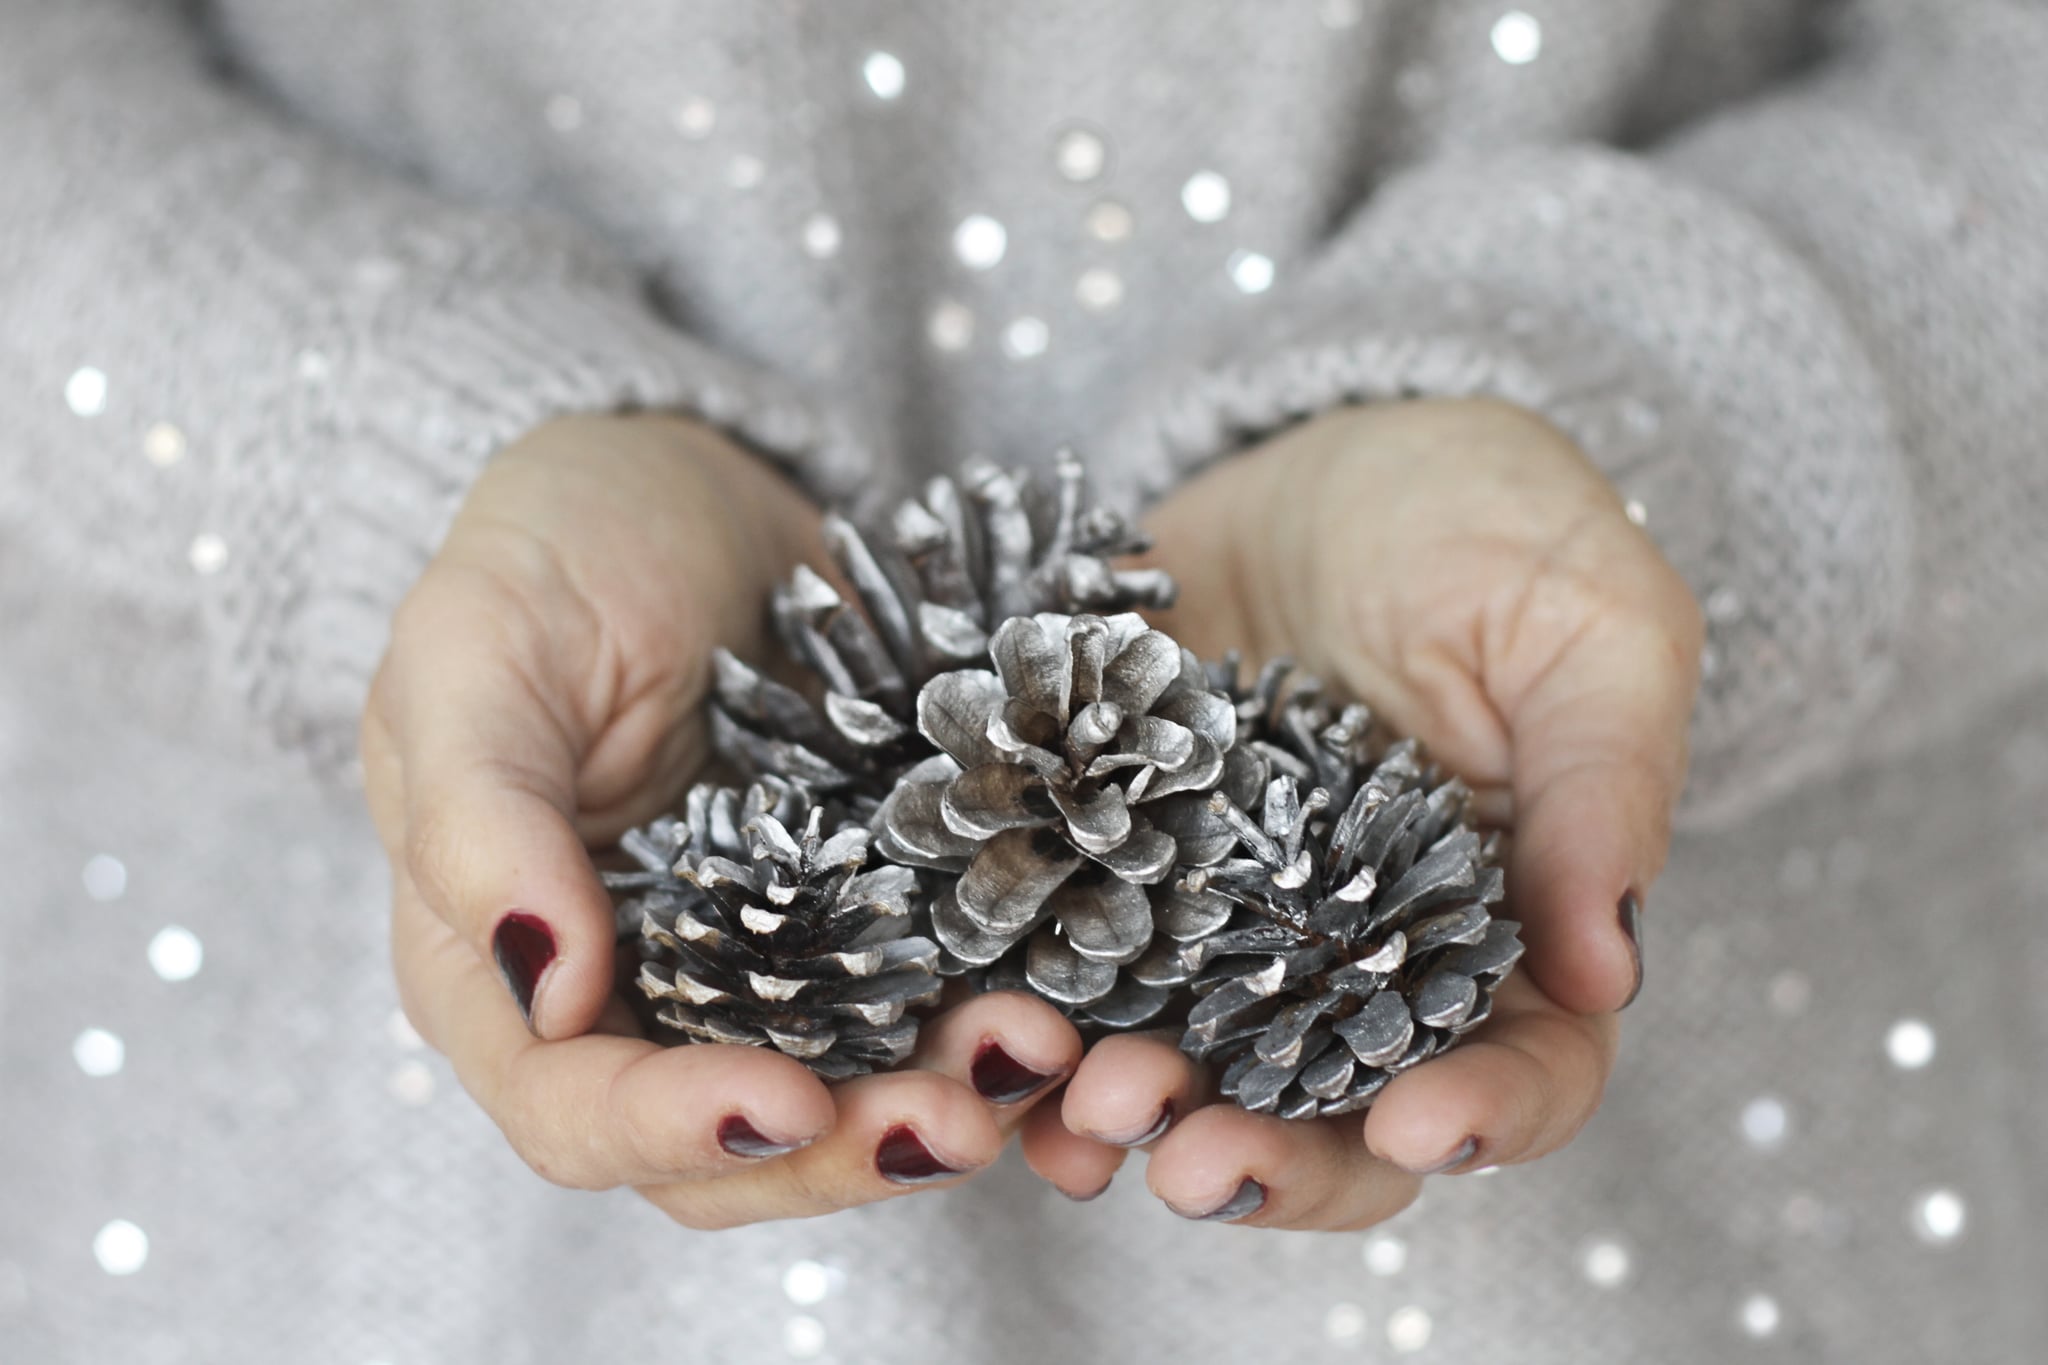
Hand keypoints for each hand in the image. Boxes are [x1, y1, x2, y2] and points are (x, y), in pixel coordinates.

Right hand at [360, 413, 1082, 1226]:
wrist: (699, 488)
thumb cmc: (557, 553)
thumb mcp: (478, 651)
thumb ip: (480, 819)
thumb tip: (541, 985)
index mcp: (501, 972)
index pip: (572, 1109)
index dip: (675, 1130)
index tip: (791, 1099)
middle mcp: (638, 1002)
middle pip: (731, 1146)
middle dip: (846, 1151)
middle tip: (965, 1116)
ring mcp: (768, 972)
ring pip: (851, 1101)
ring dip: (947, 1102)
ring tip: (1046, 1054)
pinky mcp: (875, 925)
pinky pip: (938, 1008)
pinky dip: (1000, 1019)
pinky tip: (1075, 1000)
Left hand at [1019, 398, 1702, 1225]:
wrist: (1317, 470)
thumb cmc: (1491, 528)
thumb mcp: (1587, 627)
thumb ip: (1604, 788)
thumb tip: (1610, 969)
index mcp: (1508, 931)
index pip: (1525, 1066)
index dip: (1482, 1117)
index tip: (1417, 1126)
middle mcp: (1361, 963)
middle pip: (1335, 1112)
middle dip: (1270, 1157)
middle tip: (1197, 1162)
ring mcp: (1225, 931)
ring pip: (1190, 1069)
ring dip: (1136, 1116)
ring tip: (1081, 1115)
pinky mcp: (1113, 875)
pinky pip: (1069, 972)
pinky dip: (1029, 1025)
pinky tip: (991, 1043)